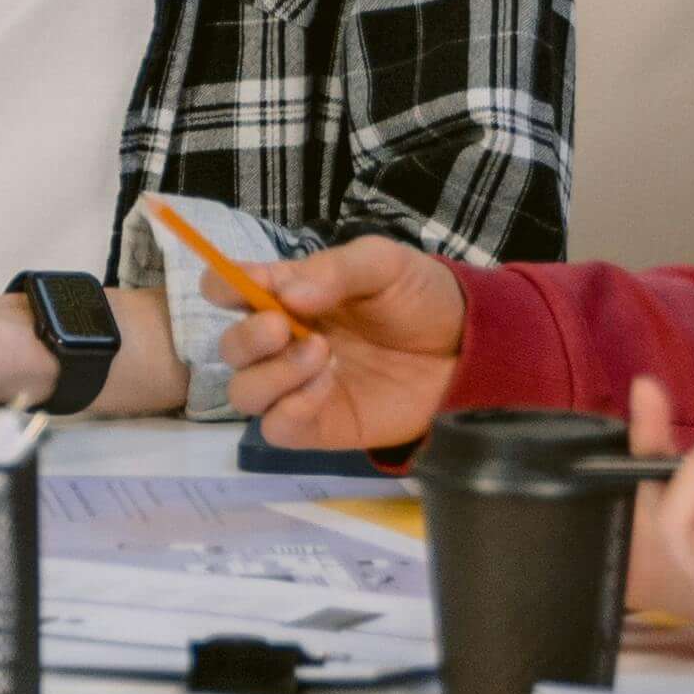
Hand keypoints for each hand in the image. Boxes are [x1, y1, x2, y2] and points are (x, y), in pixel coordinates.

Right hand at [221, 235, 467, 450]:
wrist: (471, 351)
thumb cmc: (421, 298)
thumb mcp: (384, 264)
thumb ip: (334, 271)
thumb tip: (283, 295)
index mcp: (289, 294)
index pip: (228, 290)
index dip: (222, 288)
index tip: (242, 289)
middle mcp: (284, 341)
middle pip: (229, 347)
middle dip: (247, 337)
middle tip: (285, 327)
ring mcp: (299, 386)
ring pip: (243, 392)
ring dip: (270, 374)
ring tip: (321, 356)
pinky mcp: (320, 425)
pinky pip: (276, 429)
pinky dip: (289, 410)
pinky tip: (324, 388)